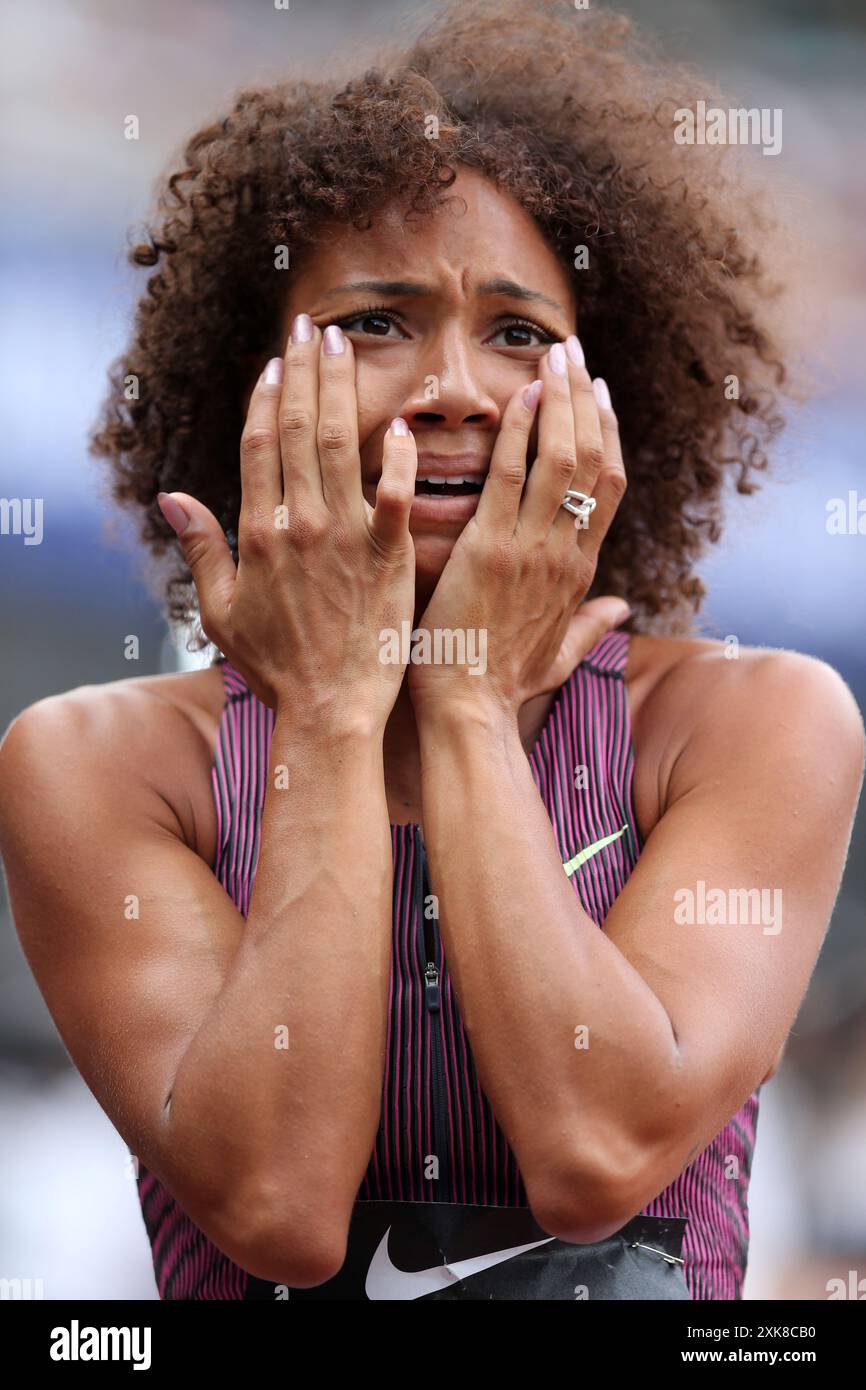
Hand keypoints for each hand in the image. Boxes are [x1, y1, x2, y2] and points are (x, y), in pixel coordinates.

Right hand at [156, 319, 417, 726]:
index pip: (261, 444)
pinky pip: (395, 495)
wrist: (329, 709)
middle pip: (300, 429)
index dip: (268, 396)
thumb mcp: (221, 611)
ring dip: (343, 390)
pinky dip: (399, 458)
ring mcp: (345, 538)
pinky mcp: (388, 558)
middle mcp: (299, 524)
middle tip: (312, 326)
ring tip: (345, 345)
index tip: (276, 361)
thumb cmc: (277, 666)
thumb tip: (171, 496)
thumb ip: (201, 548)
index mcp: (259, 532)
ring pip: (343, 446)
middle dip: (304, 371)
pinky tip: (403, 422)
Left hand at [407, 338, 628, 723]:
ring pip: (561, 459)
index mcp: (580, 572)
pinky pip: (508, 477)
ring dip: (559, 400)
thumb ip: (592, 625)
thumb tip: (623, 608)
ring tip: (551, 356)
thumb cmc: (502, 685)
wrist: (467, 710)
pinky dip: (518, 432)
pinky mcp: (489, 550)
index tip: (600, 394)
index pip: (608, 486)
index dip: (608, 433)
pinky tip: (518, 394)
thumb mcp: (559, 655)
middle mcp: (565, 553)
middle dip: (585, 399)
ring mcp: (531, 549)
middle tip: (573, 354)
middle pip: (593, 460)